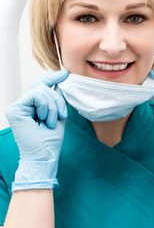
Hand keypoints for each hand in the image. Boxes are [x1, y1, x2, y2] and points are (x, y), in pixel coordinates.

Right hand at [6, 70, 68, 190]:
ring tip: (50, 122)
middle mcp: (24, 104)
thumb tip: (61, 78)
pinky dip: (45, 107)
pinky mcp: (14, 109)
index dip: (53, 78)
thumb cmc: (51, 139)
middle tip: (60, 116)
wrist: (44, 154)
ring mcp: (18, 106)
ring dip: (53, 107)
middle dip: (57, 100)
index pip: (42, 86)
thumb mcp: (58, 114)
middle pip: (44, 87)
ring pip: (41, 90)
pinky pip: (35, 95)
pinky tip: (43, 119)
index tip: (65, 73)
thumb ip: (56, 98)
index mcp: (34, 106)